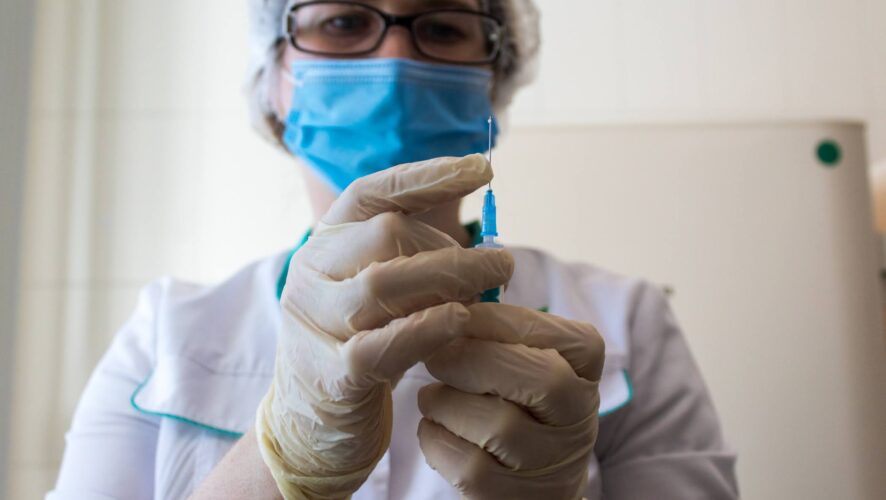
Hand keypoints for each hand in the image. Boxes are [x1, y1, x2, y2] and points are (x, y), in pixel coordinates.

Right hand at [255, 155, 514, 498]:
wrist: (311, 424)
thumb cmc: (359, 344)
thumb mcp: (376, 292)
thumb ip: (412, 261)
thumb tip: (483, 244)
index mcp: (323, 244)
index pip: (370, 192)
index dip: (426, 176)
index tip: (481, 169)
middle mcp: (310, 273)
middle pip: (385, 234)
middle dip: (454, 244)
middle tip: (502, 263)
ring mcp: (314, 323)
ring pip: (384, 283)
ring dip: (452, 278)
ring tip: (495, 284)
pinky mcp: (331, 375)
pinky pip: (383, 343)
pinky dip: (429, 327)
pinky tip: (463, 322)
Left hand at [418, 303, 604, 499]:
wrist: (529, 473)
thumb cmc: (514, 393)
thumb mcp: (521, 351)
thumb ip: (497, 325)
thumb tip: (449, 292)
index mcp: (585, 364)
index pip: (552, 333)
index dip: (495, 321)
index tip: (454, 312)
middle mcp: (581, 414)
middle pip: (540, 379)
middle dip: (474, 361)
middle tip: (435, 355)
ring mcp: (552, 461)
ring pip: (499, 426)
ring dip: (449, 404)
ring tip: (432, 395)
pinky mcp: (516, 496)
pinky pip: (470, 466)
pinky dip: (438, 440)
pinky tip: (435, 427)